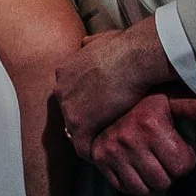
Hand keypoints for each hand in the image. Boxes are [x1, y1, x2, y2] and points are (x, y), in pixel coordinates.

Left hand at [55, 16, 176, 153]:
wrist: (134, 58)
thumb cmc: (125, 46)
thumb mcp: (101, 39)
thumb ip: (91, 45)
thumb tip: (87, 43)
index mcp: (64, 71)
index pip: (69, 94)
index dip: (82, 103)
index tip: (95, 110)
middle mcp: (61, 90)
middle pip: (69, 112)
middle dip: (83, 120)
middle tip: (101, 129)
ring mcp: (69, 109)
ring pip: (74, 131)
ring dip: (89, 138)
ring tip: (104, 145)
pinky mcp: (81, 124)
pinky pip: (83, 147)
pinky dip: (93, 153)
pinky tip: (105, 156)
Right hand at [91, 90, 195, 194]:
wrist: (102, 98)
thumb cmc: (142, 102)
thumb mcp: (166, 99)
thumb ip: (187, 105)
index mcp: (151, 124)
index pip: (181, 165)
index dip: (186, 161)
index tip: (181, 151)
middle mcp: (130, 140)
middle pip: (163, 182)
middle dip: (169, 173)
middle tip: (167, 160)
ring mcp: (112, 151)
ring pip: (143, 189)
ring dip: (151, 181)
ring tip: (153, 165)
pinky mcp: (100, 160)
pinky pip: (124, 188)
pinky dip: (133, 183)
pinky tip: (137, 168)